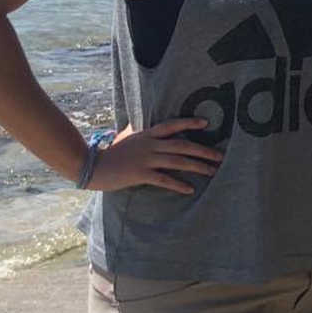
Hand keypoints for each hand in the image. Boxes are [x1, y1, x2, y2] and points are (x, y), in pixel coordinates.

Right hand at [85, 118, 221, 193]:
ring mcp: (145, 159)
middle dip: (203, 150)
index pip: (171, 125)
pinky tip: (190, 189)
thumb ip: (141, 134)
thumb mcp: (127, 138)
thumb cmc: (111, 153)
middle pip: (181, 145)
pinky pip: (163, 179)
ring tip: (213, 172)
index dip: (189, 123)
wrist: (90, 165)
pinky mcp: (139, 174)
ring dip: (197, 166)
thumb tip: (149, 130)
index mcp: (146, 134)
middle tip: (220, 156)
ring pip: (177, 161)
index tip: (206, 123)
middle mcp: (149, 144)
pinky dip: (178, 184)